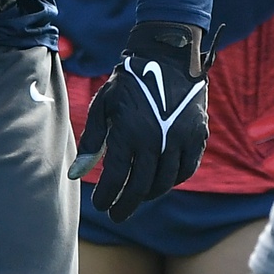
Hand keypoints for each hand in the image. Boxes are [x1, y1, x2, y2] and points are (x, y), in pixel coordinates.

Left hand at [69, 21, 210, 220]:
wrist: (165, 57)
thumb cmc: (127, 83)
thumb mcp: (102, 106)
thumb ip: (91, 141)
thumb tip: (76, 174)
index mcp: (128, 133)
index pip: (116, 177)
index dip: (107, 196)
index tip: (100, 206)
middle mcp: (155, 140)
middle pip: (141, 186)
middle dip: (126, 204)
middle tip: (116, 215)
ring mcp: (179, 139)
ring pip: (165, 181)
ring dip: (149, 194)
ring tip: (136, 198)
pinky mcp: (197, 135)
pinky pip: (186, 169)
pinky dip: (173, 180)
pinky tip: (161, 183)